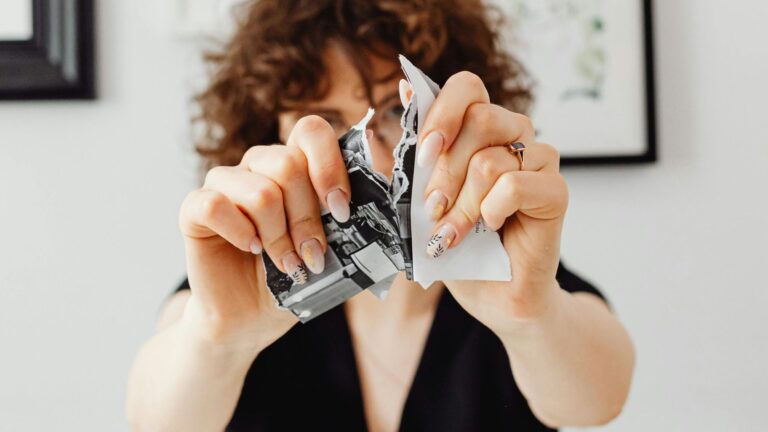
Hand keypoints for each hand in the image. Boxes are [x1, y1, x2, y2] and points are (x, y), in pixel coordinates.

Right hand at [178, 116, 351, 350]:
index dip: (329, 166)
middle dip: (308, 218)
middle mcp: (257, 165)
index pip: (311, 131)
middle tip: (313, 253)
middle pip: (287, 164)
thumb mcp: (333, 247)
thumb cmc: (294, 278)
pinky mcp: (194, 208)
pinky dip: (240, 232)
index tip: (341, 210)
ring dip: (279, 236)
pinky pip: (215, 205)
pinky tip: (251, 249)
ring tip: (286, 262)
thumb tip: (380, 198)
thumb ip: (351, 219)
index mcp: (294, 166)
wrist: (253, 317)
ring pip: (259, 191)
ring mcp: (224, 183)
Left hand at [409, 72, 567, 331]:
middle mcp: (514, 136)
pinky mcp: (556, 192)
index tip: (425, 152)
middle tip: (432, 209)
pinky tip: (492, 228)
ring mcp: (539, 161)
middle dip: (445, 172)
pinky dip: (492, 212)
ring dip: (462, 205)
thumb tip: (405, 88)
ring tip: (453, 233)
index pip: (467, 87)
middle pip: (480, 117)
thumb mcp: (421, 196)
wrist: (491, 295)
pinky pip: (515, 185)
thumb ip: (414, 150)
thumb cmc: (459, 244)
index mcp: (480, 129)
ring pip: (491, 160)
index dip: (442, 112)